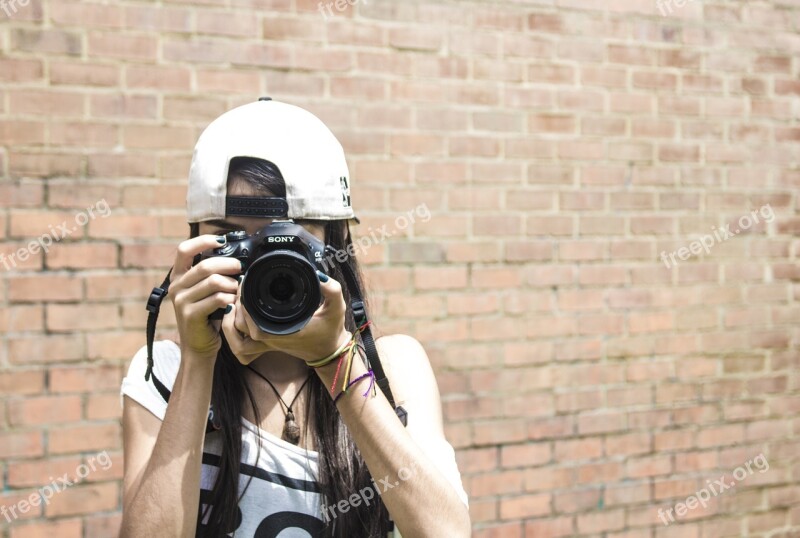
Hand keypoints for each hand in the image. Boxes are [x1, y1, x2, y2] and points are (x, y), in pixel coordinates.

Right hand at [168, 235, 240, 362]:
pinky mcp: (190, 314)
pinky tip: (233, 303)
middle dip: (228, 265)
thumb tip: (233, 257)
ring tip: (237, 290)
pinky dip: (230, 298)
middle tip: (240, 269)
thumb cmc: (206, 316)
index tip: (221, 240)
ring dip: (232, 284)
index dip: (203, 241)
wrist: (198, 346)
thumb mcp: (204, 292)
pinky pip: (217, 299)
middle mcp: (176, 286)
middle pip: (206, 265)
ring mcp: (181, 301)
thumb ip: (210, 275)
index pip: (184, 249)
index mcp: (178, 277)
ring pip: (214, 281)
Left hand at [222, 271, 352, 364]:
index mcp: (286, 332)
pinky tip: (239, 312)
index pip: (254, 326)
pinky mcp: (268, 343)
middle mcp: (274, 339)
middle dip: (235, 308)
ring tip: (237, 298)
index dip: (244, 307)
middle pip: (240, 329)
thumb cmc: (331, 329)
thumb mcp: (337, 307)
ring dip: (232, 320)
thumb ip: (332, 290)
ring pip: (238, 340)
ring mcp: (269, 343)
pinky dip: (236, 331)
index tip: (245, 286)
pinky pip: (244, 343)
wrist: (329, 350)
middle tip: (240, 286)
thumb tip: (320, 276)